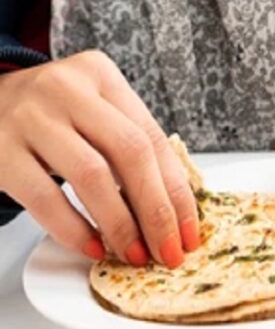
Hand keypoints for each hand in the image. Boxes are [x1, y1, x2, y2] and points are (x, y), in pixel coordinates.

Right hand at [0, 50, 199, 266]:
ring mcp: (30, 116)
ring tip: (136, 254)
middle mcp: (67, 88)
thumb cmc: (48, 114)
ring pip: (92, 175)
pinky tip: (94, 248)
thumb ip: (129, 143)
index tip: (190, 230)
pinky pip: (45, 197)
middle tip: (170, 250)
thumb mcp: (91, 109)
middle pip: (130, 153)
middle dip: (157, 210)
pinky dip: (75, 229)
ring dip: (121, 224)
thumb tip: (175, 206)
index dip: (177, 190)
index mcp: (101, 74)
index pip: (152, 137)